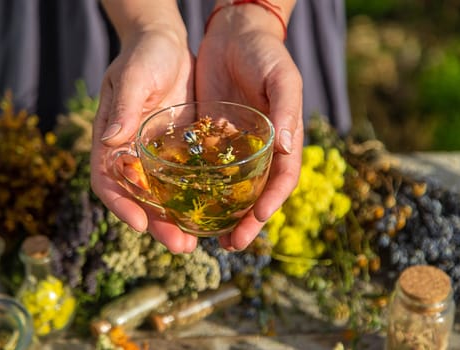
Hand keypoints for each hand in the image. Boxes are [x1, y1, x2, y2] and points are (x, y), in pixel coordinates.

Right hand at [90, 29, 199, 252]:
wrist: (167, 44)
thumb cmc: (144, 56)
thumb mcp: (134, 77)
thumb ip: (124, 108)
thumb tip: (110, 141)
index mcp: (112, 142)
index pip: (108, 181)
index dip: (121, 205)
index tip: (139, 224)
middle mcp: (132, 156)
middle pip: (139, 200)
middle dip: (157, 225)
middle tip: (180, 246)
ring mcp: (157, 157)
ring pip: (164, 198)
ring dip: (178, 221)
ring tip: (197, 242)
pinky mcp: (181, 152)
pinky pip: (187, 181)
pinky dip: (196, 199)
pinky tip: (216, 213)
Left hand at [196, 3, 302, 249]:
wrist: (234, 33)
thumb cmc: (265, 54)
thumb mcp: (282, 77)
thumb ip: (287, 109)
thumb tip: (288, 148)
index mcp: (282, 140)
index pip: (281, 180)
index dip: (272, 203)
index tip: (256, 220)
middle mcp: (259, 150)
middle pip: (255, 194)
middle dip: (245, 222)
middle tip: (229, 244)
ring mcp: (234, 146)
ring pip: (230, 188)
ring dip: (222, 213)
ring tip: (206, 235)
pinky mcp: (210, 137)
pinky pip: (205, 168)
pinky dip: (200, 188)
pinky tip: (185, 202)